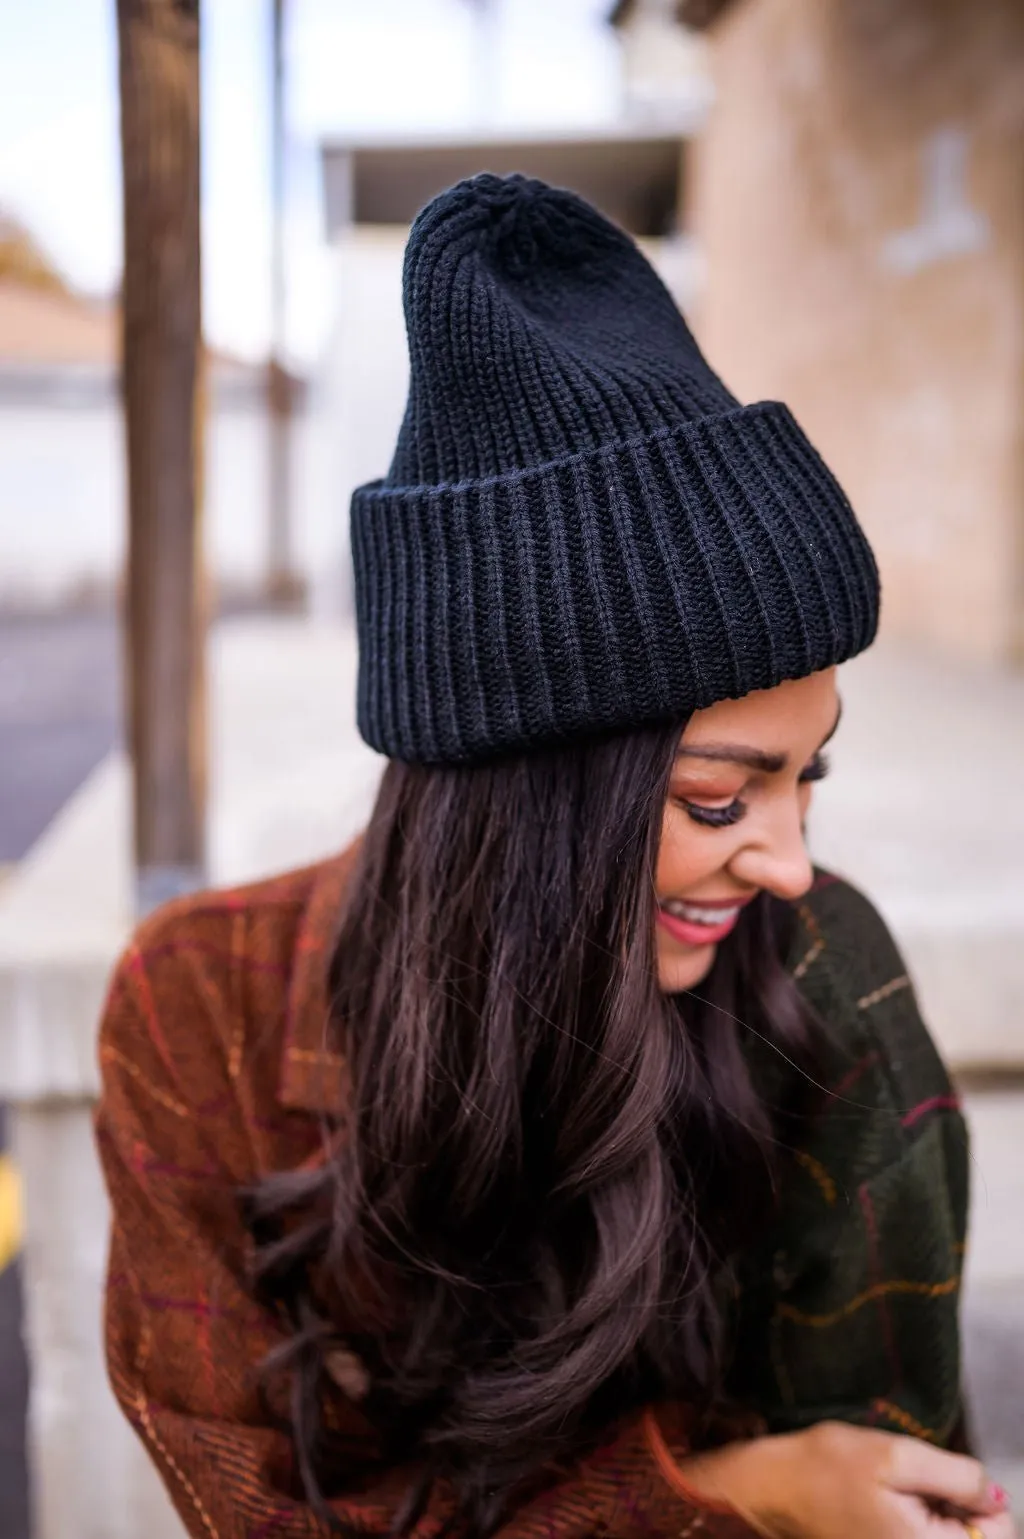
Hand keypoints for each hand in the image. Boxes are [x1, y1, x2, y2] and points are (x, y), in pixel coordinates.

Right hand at [672, 1421, 1016, 1538]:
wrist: (770, 1488)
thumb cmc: (825, 1469)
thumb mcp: (895, 1455)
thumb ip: (957, 1476)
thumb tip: (992, 1494)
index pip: (999, 1533)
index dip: (983, 1499)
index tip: (950, 1478)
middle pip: (977, 1536)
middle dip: (958, 1503)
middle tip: (922, 1479)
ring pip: (949, 1535)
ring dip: (939, 1509)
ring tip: (901, 1487)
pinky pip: (923, 1537)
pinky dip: (920, 1518)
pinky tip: (892, 1499)